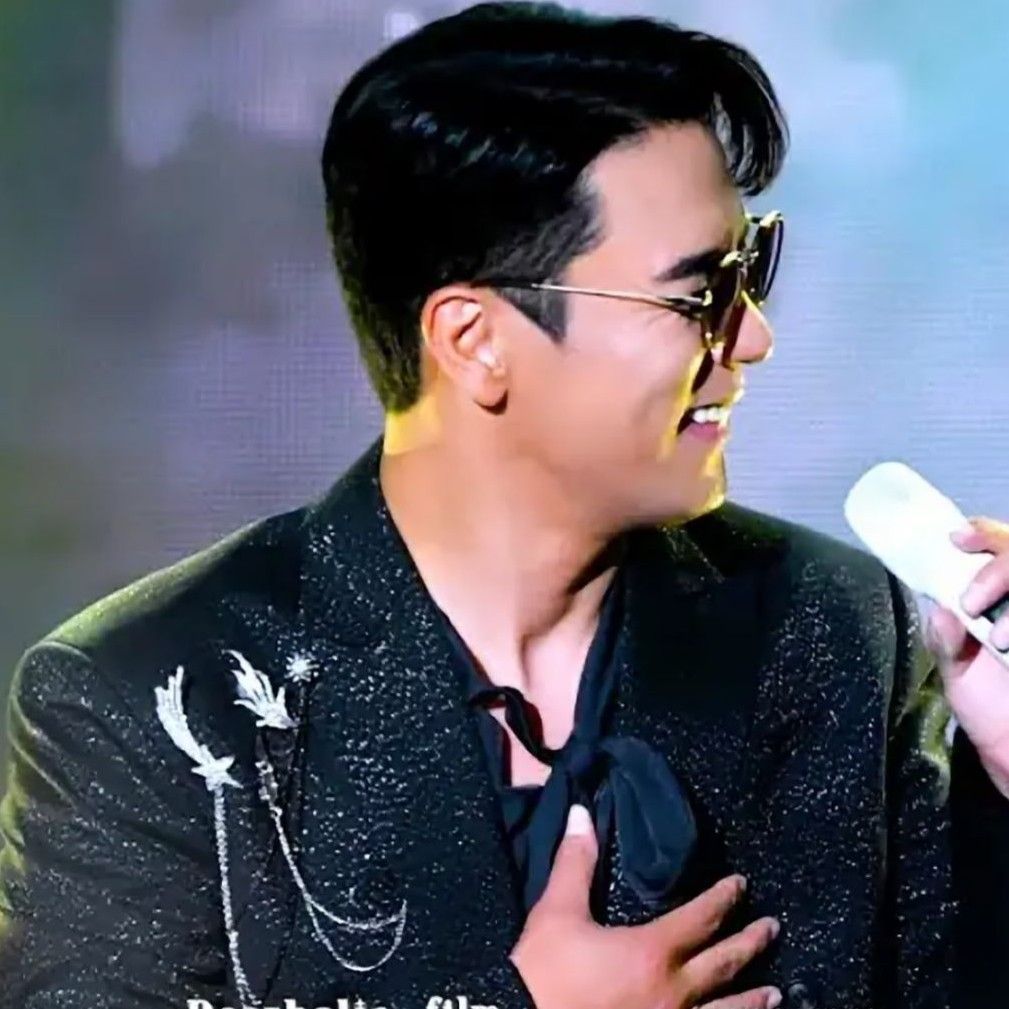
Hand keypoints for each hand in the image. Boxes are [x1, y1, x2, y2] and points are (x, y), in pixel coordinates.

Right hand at [509, 805, 781, 1008]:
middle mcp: (675, 993)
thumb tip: (581, 814)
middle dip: (750, 944)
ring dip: (752, 1000)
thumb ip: (575, 864)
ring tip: (775, 993)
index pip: (700, 917)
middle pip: (724, 965)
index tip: (740, 884)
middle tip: (773, 929)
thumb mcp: (556, 914)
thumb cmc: (544, 978)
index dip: (723, 899)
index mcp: (653, 953)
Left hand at [925, 516, 1008, 797]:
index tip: (957, 539)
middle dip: (999, 566)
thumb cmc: (988, 703)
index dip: (982, 532)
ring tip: (1001, 639)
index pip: (998, 543)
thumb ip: (943, 639)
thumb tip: (939, 611)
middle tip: (970, 601)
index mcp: (1000, 595)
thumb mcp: (955, 669)